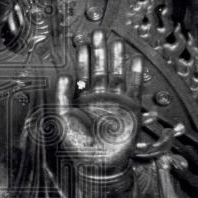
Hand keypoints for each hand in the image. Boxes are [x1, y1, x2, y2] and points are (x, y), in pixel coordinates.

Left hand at [55, 30, 143, 174]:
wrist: (98, 164)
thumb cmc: (78, 146)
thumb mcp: (63, 118)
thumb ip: (62, 96)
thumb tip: (63, 75)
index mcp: (83, 100)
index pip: (83, 73)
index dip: (83, 58)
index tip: (82, 42)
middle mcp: (100, 98)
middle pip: (101, 69)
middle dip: (100, 51)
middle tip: (99, 33)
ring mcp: (116, 102)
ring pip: (117, 74)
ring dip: (117, 58)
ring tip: (116, 41)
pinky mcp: (131, 109)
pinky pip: (134, 88)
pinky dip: (135, 74)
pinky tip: (135, 60)